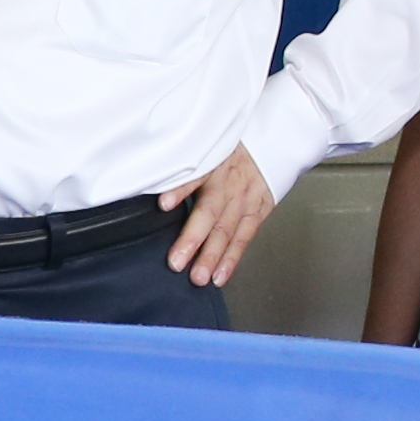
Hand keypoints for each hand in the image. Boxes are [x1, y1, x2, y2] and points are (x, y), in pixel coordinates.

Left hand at [158, 148, 275, 287]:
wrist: (272, 142)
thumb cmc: (228, 150)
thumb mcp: (207, 148)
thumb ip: (184, 168)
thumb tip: (147, 181)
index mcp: (212, 163)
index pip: (194, 177)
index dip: (180, 190)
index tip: (164, 205)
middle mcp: (228, 183)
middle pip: (209, 212)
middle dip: (192, 239)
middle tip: (176, 262)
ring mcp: (245, 199)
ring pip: (227, 230)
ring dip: (212, 256)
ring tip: (199, 278)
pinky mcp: (258, 211)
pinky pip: (244, 238)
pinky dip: (232, 259)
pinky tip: (220, 276)